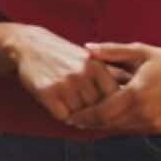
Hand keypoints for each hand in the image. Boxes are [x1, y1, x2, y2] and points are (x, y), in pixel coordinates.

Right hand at [3, 24, 118, 122]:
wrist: (27, 45)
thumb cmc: (62, 54)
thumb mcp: (88, 58)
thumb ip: (110, 74)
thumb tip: (133, 96)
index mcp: (95, 65)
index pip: (114, 97)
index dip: (111, 107)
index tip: (106, 110)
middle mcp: (81, 73)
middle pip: (97, 107)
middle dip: (93, 113)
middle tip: (86, 112)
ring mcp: (63, 83)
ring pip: (80, 113)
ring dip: (77, 115)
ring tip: (71, 106)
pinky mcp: (46, 91)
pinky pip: (62, 115)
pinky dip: (62, 114)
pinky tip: (58, 105)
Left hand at [66, 43, 160, 132]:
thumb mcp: (139, 51)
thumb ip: (111, 51)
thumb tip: (86, 48)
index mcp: (137, 94)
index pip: (103, 112)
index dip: (84, 116)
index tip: (67, 115)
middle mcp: (144, 112)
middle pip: (108, 124)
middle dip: (89, 123)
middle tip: (71, 119)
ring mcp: (153, 122)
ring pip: (119, 129)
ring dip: (101, 126)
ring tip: (83, 120)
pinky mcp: (158, 127)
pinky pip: (131, 130)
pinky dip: (117, 126)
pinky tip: (105, 120)